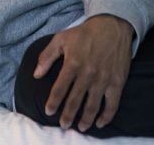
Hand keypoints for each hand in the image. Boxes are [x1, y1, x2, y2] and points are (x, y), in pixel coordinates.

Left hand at [33, 14, 133, 131]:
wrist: (112, 27)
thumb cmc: (84, 33)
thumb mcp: (60, 39)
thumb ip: (46, 57)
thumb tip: (36, 75)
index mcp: (73, 63)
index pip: (60, 88)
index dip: (53, 102)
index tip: (48, 112)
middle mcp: (88, 73)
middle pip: (75, 100)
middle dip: (68, 115)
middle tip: (63, 126)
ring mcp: (104, 79)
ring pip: (93, 105)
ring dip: (86, 119)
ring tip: (80, 127)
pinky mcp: (117, 82)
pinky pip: (113, 104)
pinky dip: (107, 116)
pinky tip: (100, 123)